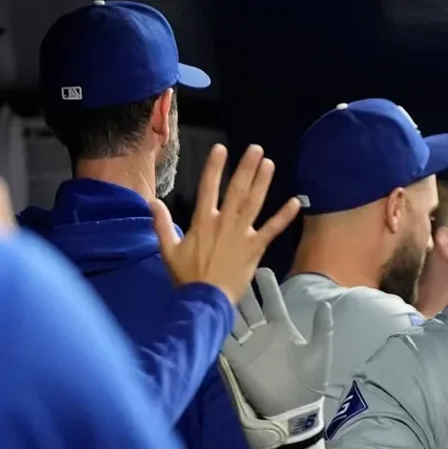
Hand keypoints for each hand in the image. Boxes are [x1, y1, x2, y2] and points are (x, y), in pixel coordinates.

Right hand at [152, 144, 300, 303]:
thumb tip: (152, 202)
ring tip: (269, 164)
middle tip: (256, 149)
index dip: (214, 167)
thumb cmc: (187, 276)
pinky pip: (272, 230)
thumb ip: (161, 224)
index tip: (221, 148)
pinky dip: (284, 216)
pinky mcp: (255, 248)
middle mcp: (224, 223)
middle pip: (237, 190)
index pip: (208, 188)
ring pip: (254, 204)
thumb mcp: (168, 250)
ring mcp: (242, 234)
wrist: (206, 300)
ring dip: (263, 183)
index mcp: (203, 222)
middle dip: (246, 168)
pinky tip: (294, 203)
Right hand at [220, 268, 332, 448]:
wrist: (296, 410)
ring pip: (234, 318)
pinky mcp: (238, 360)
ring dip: (227, 303)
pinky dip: (217, 328)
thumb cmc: (310, 381)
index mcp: (282, 326)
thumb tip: (326, 304)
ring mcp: (248, 345)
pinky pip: (224, 341)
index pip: (272, 299)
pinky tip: (211, 314)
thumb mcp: (320, 352)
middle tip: (233, 268)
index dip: (266, 284)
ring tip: (219, 286)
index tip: (261, 268)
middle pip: (249, 303)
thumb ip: (322, 328)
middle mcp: (262, 332)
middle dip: (242, 287)